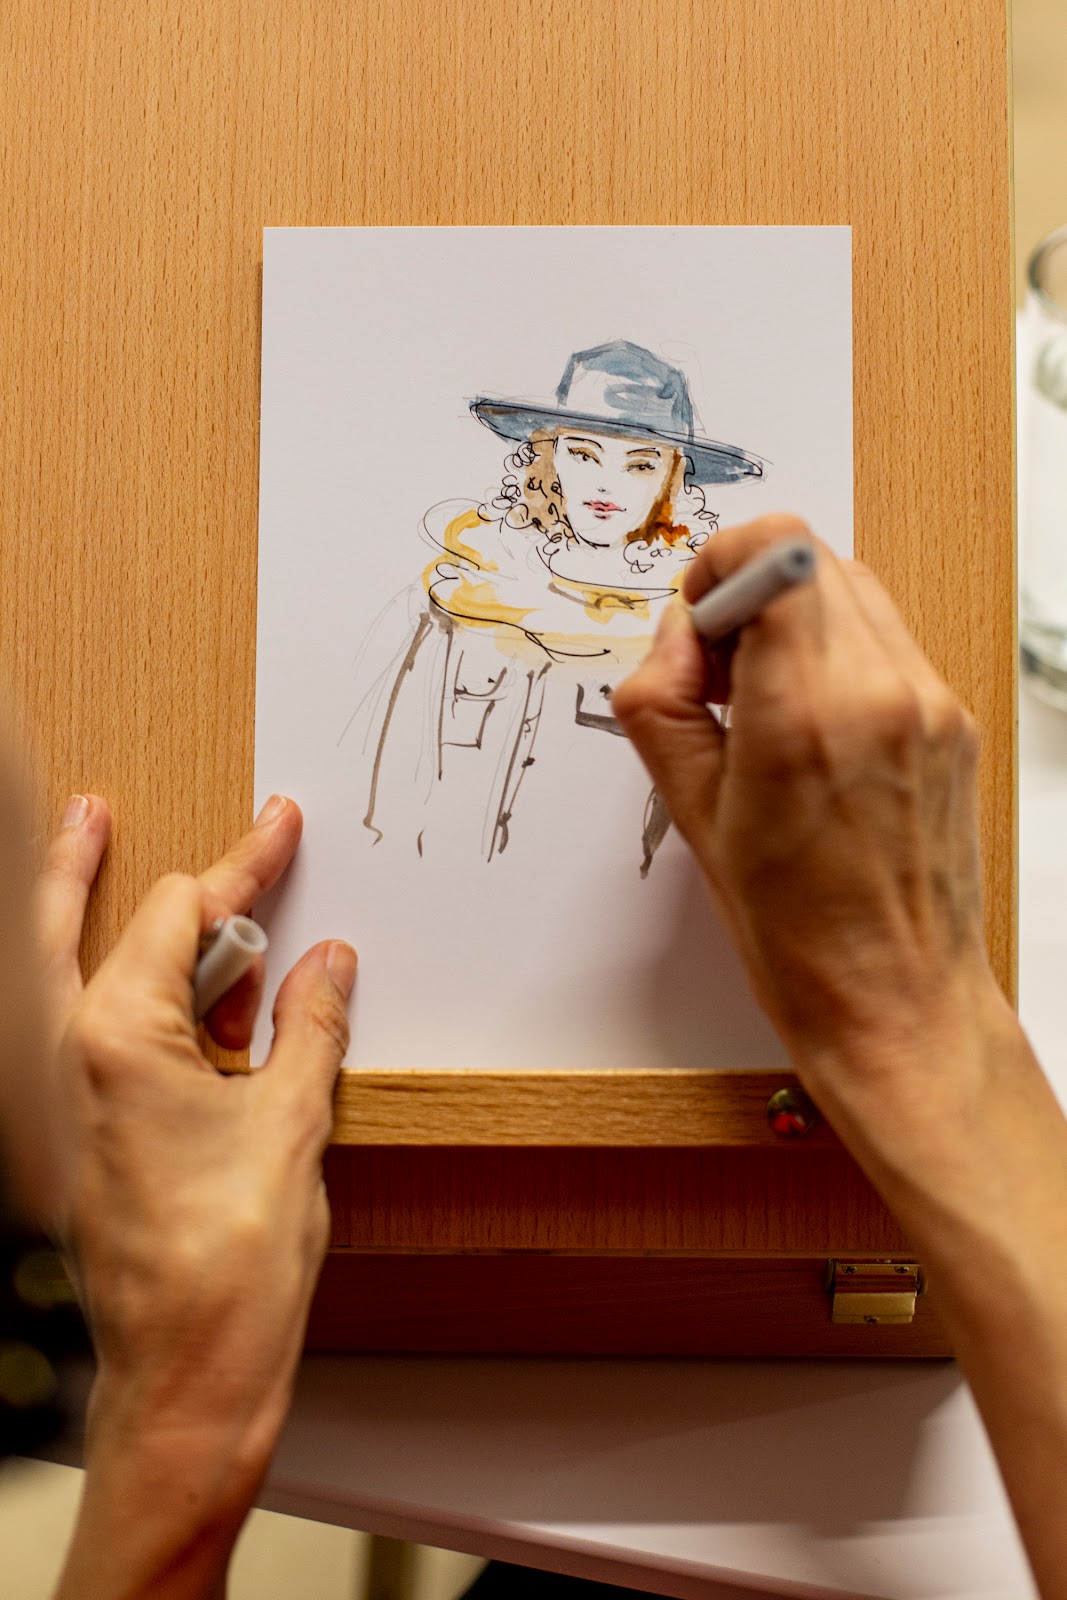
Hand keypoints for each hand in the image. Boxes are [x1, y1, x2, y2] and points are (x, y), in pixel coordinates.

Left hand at [34, 793, 355, 1597]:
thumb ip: (310, 1023)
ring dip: (136, 949)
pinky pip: (95, 1042)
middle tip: (89, 813)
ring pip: (75, 983)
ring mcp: (59, 1102)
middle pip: (72, 926)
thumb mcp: (292, 1121)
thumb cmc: (227, 1269)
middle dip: (89, 863)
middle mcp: (65, 1059)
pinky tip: (203, 1022)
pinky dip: (142, 1010)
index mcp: (115, 1036)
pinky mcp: (75, 1138)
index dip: (242, 864)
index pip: (183, 911)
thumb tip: (329, 962)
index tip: (277, 827)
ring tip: (194, 941)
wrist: (187, 1382)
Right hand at [613, 515, 1005, 1143]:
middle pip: (813, 557)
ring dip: (797, 620)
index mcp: (805, 718)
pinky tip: (815, 731)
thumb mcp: (693, 816)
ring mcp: (931, 704)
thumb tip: (676, 639)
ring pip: (853, 590)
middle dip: (752, 594)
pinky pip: (887, 641)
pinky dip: (839, 656)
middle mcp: (882, 694)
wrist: (897, 998)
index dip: (723, 564)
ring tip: (769, 705)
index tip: (701, 619)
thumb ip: (663, 703)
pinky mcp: (955, 719)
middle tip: (723, 675)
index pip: (778, 550)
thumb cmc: (797, 932)